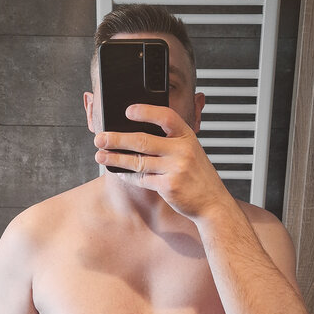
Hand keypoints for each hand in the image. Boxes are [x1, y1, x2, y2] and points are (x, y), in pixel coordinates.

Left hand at [94, 103, 228, 220]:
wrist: (212, 202)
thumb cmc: (197, 176)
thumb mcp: (190, 151)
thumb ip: (170, 141)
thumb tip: (136, 135)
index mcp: (187, 136)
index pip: (165, 116)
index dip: (146, 111)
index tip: (128, 111)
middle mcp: (183, 150)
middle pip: (143, 140)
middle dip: (117, 138)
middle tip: (100, 137)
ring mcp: (176, 168)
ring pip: (137, 160)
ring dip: (115, 158)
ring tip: (100, 155)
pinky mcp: (169, 186)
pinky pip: (141, 178)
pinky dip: (127, 175)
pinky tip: (118, 171)